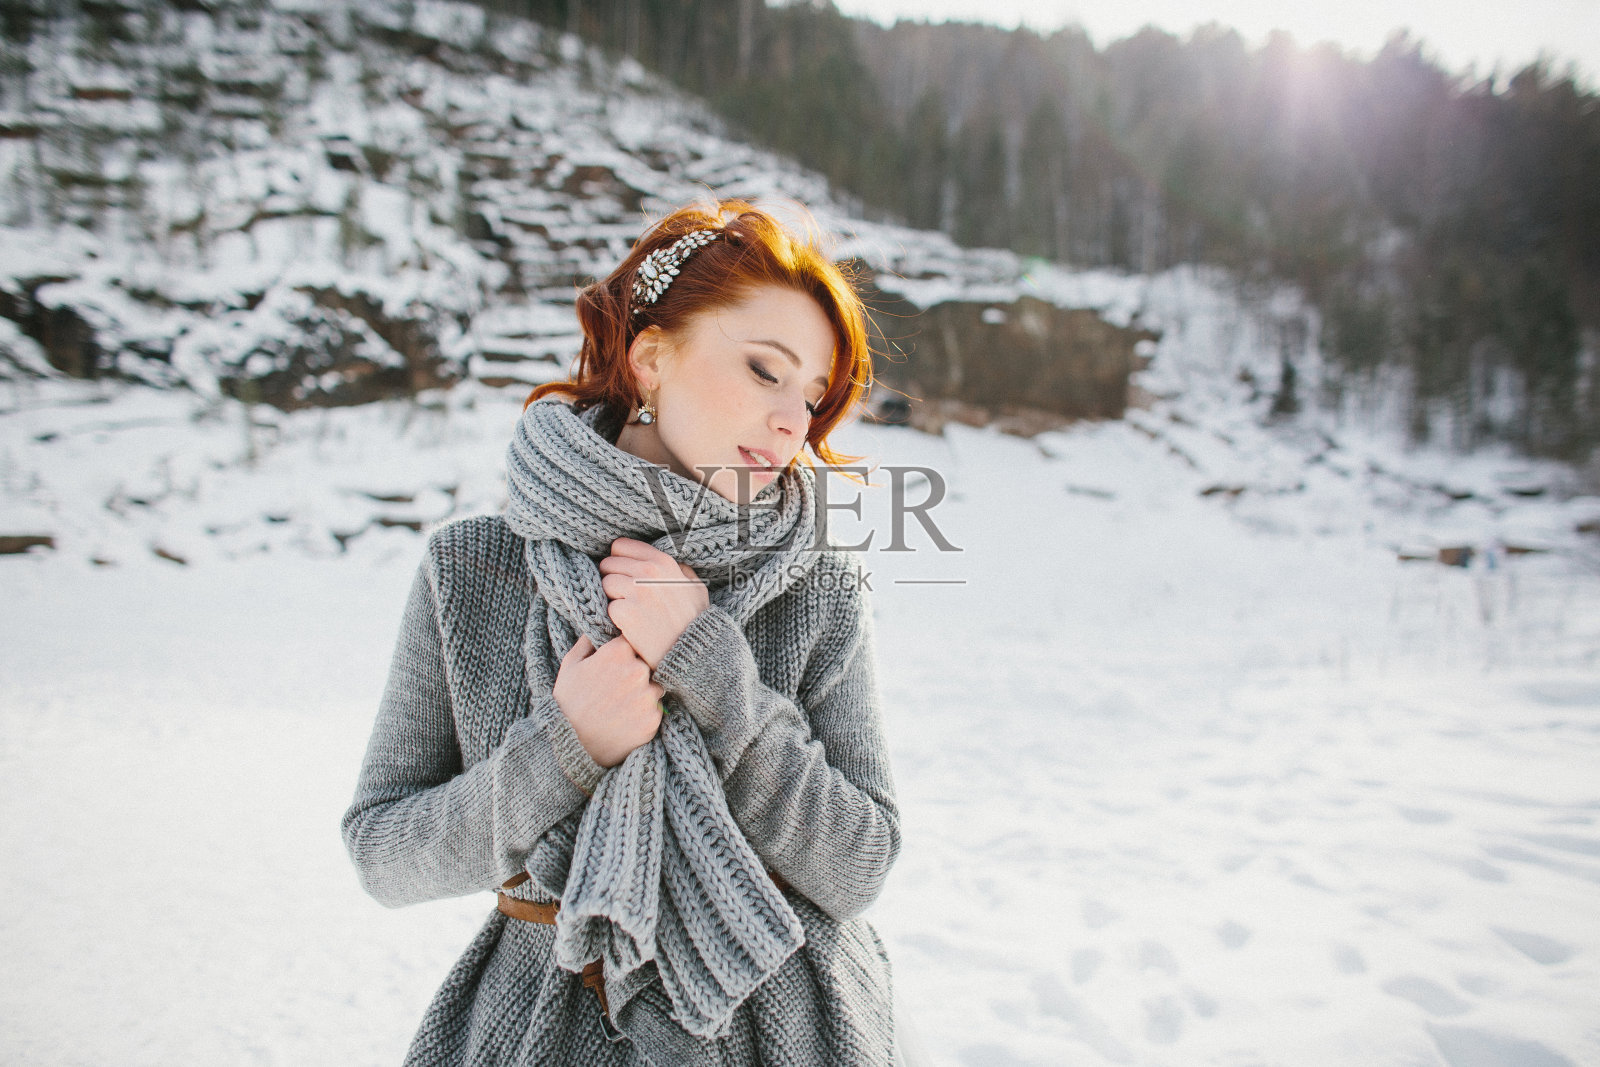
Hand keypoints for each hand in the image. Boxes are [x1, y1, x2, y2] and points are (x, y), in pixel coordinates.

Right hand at [552, 634, 663, 768]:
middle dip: (638, 672)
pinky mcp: (653, 720)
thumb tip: (603, 624)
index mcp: (619, 651)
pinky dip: (645, 714)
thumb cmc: (567, 702)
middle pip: (650, 663)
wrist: (571, 745)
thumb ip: (589, 639)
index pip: (639, 640)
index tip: (620, 662)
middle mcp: (638, 670)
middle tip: (619, 688)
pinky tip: (625, 720)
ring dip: (644, 693)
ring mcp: (648, 696)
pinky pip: (656, 710)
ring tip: (621, 705)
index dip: (630, 651)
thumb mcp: (570, 664)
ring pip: (656, 687)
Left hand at [599, 537, 709, 668]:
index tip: (625, 574)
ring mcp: (636, 592)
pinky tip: (631, 625)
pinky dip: (616, 617)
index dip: (619, 560)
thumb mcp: (696, 587)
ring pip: (605, 584)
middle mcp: (648, 572)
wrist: (693, 651)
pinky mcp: (626, 613)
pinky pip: (608, 607)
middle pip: (608, 564)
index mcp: (663, 561)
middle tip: (626, 595)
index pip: (620, 546)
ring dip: (613, 597)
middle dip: (613, 578)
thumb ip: (679, 570)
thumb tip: (666, 562)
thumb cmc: (696, 620)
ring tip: (630, 609)